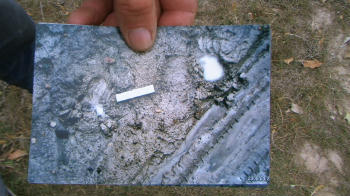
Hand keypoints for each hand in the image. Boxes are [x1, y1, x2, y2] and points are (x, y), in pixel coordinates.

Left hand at [68, 0, 196, 51]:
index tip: (147, 63)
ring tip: (88, 49)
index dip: (165, 43)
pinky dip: (89, 15)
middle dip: (126, 43)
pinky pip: (101, 5)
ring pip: (120, 17)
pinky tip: (77, 25)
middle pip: (145, 24)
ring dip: (102, 33)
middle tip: (114, 63)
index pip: (179, 21)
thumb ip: (139, 7)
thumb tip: (141, 43)